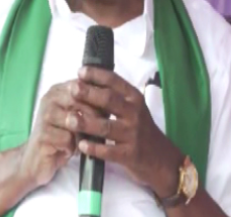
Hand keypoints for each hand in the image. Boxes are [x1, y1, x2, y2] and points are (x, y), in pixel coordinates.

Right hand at [18, 81, 100, 189]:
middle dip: (94, 115)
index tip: (109, 108)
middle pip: (80, 100)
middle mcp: (50, 99)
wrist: (37, 160)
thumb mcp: (76, 118)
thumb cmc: (62, 137)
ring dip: (83, 133)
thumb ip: (90, 105)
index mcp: (59, 90)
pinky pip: (67, 139)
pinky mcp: (42, 135)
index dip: (99, 96)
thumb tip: (115, 99)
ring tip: (83, 140)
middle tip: (100, 127)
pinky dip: (73, 147)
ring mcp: (44, 116)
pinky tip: (69, 150)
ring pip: (75, 120)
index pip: (83, 84)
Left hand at [69, 67, 183, 198]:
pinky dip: (94, 148)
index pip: (115, 82)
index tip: (81, 71)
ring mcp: (132, 134)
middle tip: (72, 89)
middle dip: (89, 94)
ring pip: (106, 127)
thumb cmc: (141, 129)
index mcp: (134, 99)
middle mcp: (135, 114)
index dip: (97, 75)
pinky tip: (81, 145)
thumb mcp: (134, 109)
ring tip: (69, 120)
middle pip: (109, 100)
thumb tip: (87, 83)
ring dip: (86, 123)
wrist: (161, 158)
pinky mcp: (129, 154)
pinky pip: (108, 151)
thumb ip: (116, 97)